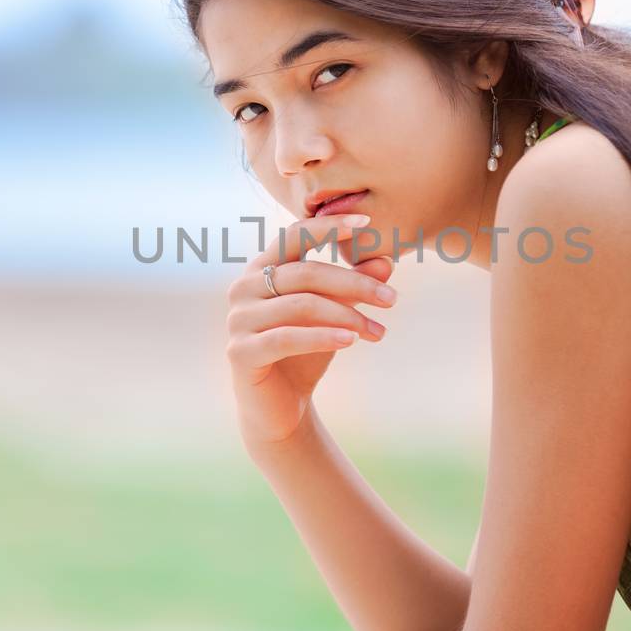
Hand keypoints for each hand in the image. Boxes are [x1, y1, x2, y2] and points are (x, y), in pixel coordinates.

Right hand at [226, 213, 396, 451]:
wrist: (281, 408)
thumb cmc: (306, 352)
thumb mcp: (335, 315)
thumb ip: (354, 286)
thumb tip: (386, 260)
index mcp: (261, 268)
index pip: (295, 235)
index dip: (330, 226)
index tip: (368, 222)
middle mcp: (243, 287)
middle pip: (306, 273)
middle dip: (355, 283)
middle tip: (392, 299)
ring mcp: (237, 319)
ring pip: (301, 305)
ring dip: (347, 315)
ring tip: (379, 330)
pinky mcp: (240, 351)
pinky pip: (287, 338)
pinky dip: (323, 337)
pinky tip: (353, 341)